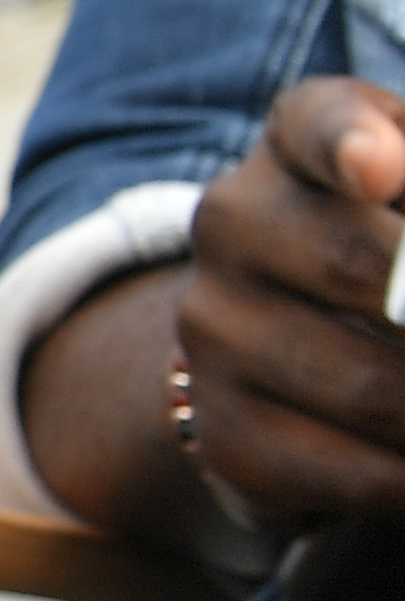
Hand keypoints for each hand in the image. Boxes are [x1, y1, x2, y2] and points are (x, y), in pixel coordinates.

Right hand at [168, 77, 404, 531]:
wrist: (277, 339)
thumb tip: (398, 182)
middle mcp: (231, 224)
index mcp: (298, 144)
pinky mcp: (225, 434)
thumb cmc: (392, 241)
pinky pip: (359, 474)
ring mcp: (215, 332)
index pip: (320, 126)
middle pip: (369, 270)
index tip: (381, 168)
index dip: (353, 144)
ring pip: (374, 390)